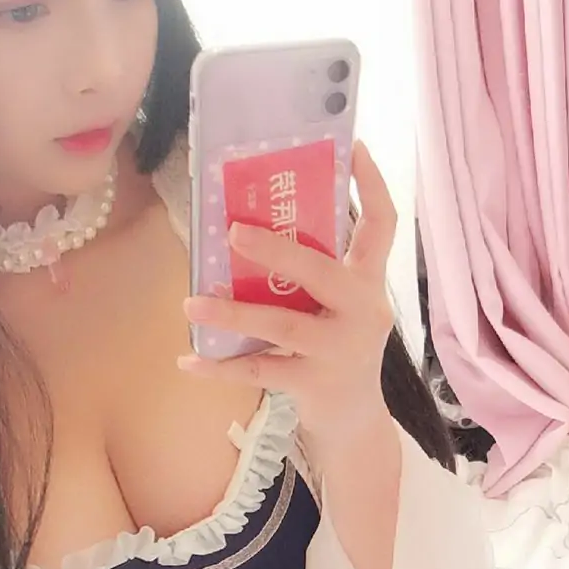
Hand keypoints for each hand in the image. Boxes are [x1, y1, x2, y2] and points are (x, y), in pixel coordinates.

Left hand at [180, 137, 397, 446]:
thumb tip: (244, 227)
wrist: (353, 423)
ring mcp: (340, 350)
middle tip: (232, 232)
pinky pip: (260, 371)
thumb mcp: (337, 307)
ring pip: (282, 325)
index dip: (372, 185)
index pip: (382, 226)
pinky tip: (187, 363)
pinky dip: (220, 368)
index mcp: (368, 282)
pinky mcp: (316, 385)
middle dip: (277, 251)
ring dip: (232, 315)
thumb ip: (310, 274)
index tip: (356, 146)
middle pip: (322, 272)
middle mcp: (362, 311)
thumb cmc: (335, 349)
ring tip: (190, 306)